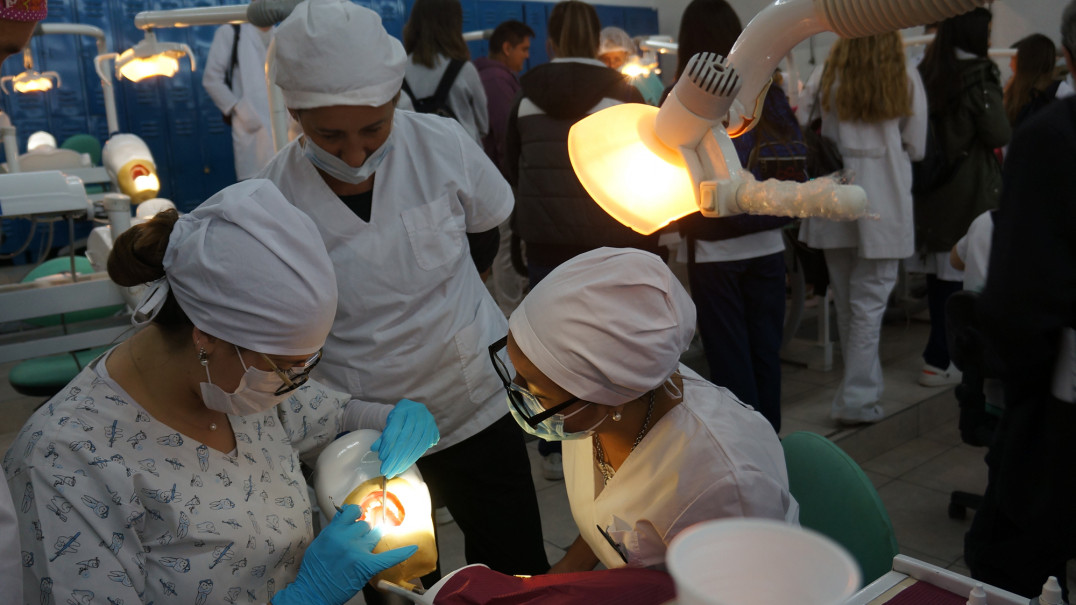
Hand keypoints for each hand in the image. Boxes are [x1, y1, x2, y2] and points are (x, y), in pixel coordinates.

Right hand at [272, 505, 416, 604]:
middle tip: (355, 544)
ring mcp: (357, 552)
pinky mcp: (365, 566)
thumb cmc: (314, 570)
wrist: (313, 592)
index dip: (356, 514)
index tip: (357, 517)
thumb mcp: (319, 543)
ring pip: (374, 536)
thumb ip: (334, 529)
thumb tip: (347, 515)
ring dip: (370, 541)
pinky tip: (413, 548)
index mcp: (333, 531)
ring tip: (362, 552)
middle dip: (362, 532)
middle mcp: (346, 538)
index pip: (353, 511)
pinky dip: (401, 553)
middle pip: (365, 525)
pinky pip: (387, 557)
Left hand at [372, 399, 439, 477]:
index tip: (381, 458)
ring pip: (414, 444)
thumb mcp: (389, 424)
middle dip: (394, 457)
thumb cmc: (399, 420)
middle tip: (385, 471)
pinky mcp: (433, 430)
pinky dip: (412, 459)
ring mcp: (427, 421)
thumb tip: (374, 448)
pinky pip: (422, 448)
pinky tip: (403, 466)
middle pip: (404, 439)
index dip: (387, 445)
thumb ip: (382, 435)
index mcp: (402, 408)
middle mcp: (417, 413)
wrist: (415, 412)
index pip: (394, 430)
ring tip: (393, 471)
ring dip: (403, 461)